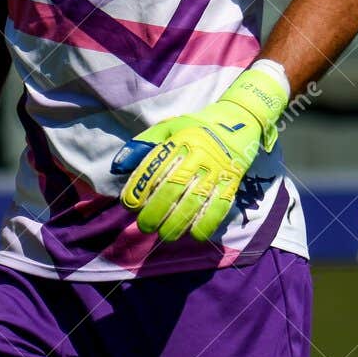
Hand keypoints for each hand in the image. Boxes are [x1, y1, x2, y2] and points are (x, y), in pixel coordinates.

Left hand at [110, 65, 288, 242]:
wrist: (239, 120)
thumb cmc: (196, 127)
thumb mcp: (169, 126)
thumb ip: (143, 143)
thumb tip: (118, 165)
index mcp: (180, 139)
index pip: (156, 166)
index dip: (139, 188)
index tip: (129, 204)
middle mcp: (199, 154)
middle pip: (174, 186)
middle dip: (156, 211)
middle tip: (144, 226)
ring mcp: (217, 169)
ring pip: (195, 200)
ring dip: (177, 222)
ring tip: (165, 234)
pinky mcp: (232, 181)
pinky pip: (220, 206)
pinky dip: (207, 224)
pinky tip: (193, 235)